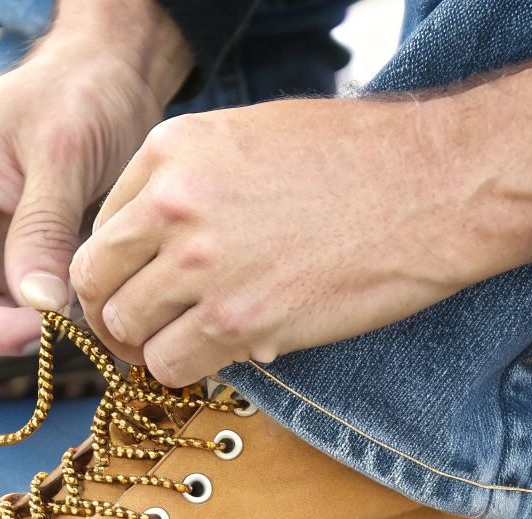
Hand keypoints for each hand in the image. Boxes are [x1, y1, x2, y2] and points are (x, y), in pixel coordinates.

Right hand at [0, 0, 190, 354]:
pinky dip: (45, 308)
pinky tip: (81, 300)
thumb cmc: (81, 91)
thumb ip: (44, 229)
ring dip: (27, 321)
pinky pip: (15, 297)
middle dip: (0, 327)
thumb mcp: (64, 154)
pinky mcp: (7, 248)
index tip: (36, 332)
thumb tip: (38, 307)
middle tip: (64, 331)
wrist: (109, 70)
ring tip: (82, 308)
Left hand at [71, 61, 531, 385]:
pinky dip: (187, 369)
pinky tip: (221, 353)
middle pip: (97, 281)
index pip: (102, 225)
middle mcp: (173, 204)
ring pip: (126, 331)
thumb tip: (147, 239)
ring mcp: (203, 266)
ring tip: (191, 340)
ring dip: (151, 345)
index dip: (120, 264)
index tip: (145, 283)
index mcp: (172, 149)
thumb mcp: (251, 137)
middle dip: (117, 310)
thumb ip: (187, 180)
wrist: (434, 186)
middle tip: (149, 326)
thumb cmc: (355, 161)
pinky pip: (171, 365)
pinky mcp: (240, 321)